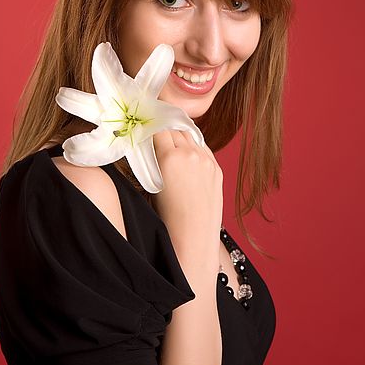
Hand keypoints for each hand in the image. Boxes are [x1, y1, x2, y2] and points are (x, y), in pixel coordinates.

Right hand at [152, 129, 222, 255]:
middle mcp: (190, 154)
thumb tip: (151, 145)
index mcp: (170, 157)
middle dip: (166, 131)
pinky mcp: (217, 168)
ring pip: (191, 136)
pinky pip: (204, 148)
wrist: (194, 236)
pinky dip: (195, 147)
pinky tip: (188, 154)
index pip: (159, 130)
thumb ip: (153, 160)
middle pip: (175, 129)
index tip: (148, 130)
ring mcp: (206, 160)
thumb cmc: (167, 216)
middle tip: (158, 136)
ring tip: (173, 144)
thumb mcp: (152, 184)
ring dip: (181, 137)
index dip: (152, 129)